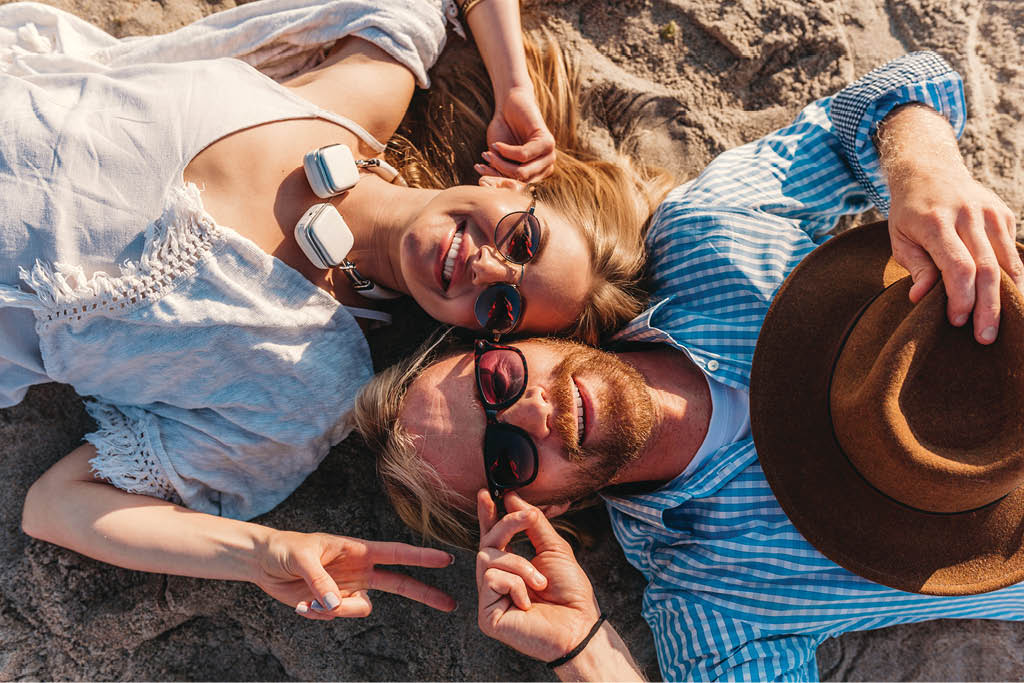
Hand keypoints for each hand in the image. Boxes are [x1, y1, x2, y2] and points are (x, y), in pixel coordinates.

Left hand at [254, 529, 455, 619]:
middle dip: (425, 593)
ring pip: (362, 609)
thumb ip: (321, 580)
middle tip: (450, 604)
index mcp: (358, 550)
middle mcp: (360, 570)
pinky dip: (320, 616)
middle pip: (400, 583)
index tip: (445, 559)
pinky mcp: (334, 604)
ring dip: (339, 610)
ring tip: (310, 601)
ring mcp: (348, 588)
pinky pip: (337, 618)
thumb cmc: (286, 549)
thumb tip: (336, 602)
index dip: (420, 557)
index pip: (396, 554)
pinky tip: (302, 606)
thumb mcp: (301, 558)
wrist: (265, 564)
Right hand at [475, 85, 555, 182]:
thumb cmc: (503, 132)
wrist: (509, 105)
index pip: (517, 188)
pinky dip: (506, 151)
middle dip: (497, 173)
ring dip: (500, 163)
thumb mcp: (498, 158)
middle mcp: (546, 168)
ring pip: (521, 172)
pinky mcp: (547, 142)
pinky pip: (523, 155)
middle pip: (519, 182)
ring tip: (488, 152)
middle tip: (483, 160)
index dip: (497, 183)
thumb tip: (490, 189)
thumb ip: (499, 174)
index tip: (479, 174)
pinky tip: (497, 145)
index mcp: (536, 176)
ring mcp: (549, 156)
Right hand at [475, 490, 599, 661]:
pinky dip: (516, 585)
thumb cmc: (570, 592)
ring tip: (540, 583)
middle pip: (486, 542)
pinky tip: (528, 603)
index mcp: (511, 567)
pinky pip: (492, 579)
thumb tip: (512, 498)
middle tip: (528, 520)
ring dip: (520, 565)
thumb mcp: (553, 548)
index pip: (492, 537)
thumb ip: (533, 523)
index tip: (486, 494)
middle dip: (508, 525)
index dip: (487, 516)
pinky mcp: (487, 616)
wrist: (579, 625)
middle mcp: (496, 581)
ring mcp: (490, 599)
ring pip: (487, 558)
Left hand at [880, 105, 1021, 344]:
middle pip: (987, 268)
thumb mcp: (899, 237)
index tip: (957, 321)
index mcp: (936, 221)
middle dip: (988, 306)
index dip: (960, 296)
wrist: (930, 170)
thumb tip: (920, 299)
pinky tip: (1012, 302)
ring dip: (1008, 298)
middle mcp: (968, 215)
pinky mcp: (1004, 215)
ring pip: (1007, 262)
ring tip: (1004, 328)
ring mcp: (991, 213)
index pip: (957, 265)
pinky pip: (1013, 253)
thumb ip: (914, 266)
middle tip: (985, 338)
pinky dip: (1015, 279)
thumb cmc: (909, 212)